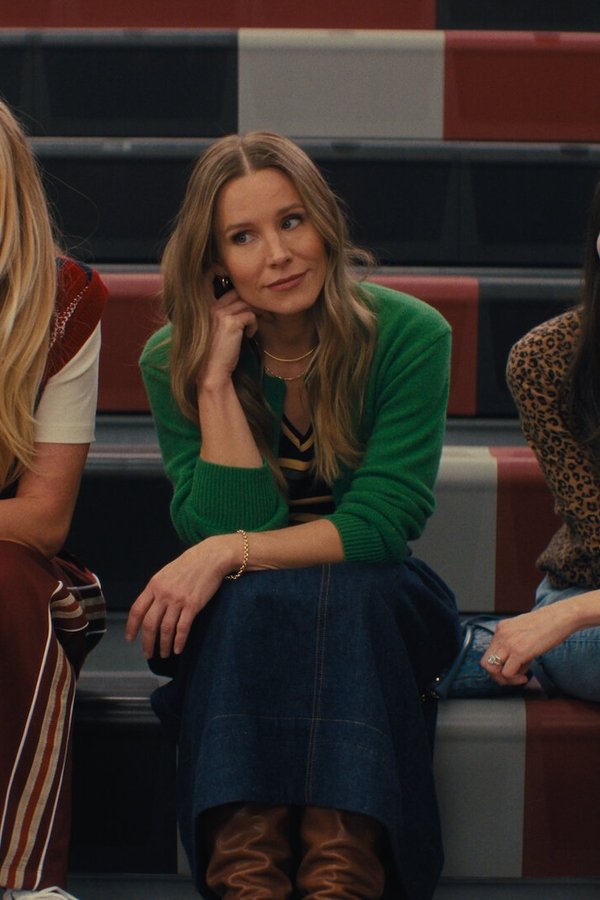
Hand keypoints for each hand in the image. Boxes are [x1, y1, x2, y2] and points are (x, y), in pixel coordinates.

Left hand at [125, 536, 235, 657]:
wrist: (210, 557)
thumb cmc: (189, 564)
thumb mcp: (166, 573)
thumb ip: (157, 589)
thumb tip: (151, 607)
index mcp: (154, 585)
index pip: (137, 610)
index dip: (131, 626)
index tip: (130, 638)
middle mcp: (163, 594)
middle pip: (150, 624)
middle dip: (147, 642)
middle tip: (148, 654)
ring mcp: (178, 600)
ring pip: (166, 629)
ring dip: (163, 645)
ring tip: (164, 654)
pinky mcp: (193, 605)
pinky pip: (183, 628)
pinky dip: (179, 641)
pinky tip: (177, 649)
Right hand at [200, 273, 257, 386]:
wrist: (212, 371)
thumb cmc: (216, 353)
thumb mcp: (216, 329)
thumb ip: (224, 314)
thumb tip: (242, 303)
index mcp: (203, 306)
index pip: (210, 278)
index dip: (225, 276)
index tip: (241, 291)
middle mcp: (210, 306)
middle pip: (237, 292)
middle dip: (251, 301)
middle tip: (260, 313)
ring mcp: (220, 313)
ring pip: (246, 303)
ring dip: (256, 314)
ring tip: (254, 327)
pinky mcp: (231, 323)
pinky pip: (251, 315)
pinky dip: (254, 325)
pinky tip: (249, 336)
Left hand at [480, 603, 575, 685]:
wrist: (560, 617)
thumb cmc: (548, 625)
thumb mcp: (524, 631)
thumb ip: (515, 643)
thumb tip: (515, 664)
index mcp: (501, 629)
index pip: (488, 653)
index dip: (498, 666)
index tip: (511, 669)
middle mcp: (501, 634)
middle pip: (485, 663)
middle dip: (497, 676)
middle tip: (512, 678)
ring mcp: (508, 643)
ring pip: (492, 670)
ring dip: (505, 680)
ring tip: (520, 678)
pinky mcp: (519, 651)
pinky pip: (507, 673)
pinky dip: (515, 680)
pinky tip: (525, 677)